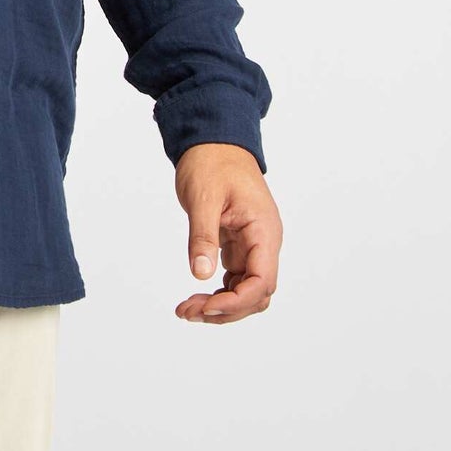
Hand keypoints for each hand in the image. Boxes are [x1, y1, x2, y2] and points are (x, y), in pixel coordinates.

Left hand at [172, 142, 280, 324]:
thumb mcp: (203, 197)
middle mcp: (263, 242)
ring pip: (246, 290)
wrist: (213, 139)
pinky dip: (219, 291)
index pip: (261, 281)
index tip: (206, 306)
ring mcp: (252, 244)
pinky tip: (197, 295)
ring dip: (221, 305)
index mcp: (263, 230)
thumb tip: (201, 274)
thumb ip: (203, 235)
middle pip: (256, 294)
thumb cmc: (212, 161)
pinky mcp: (239, 244)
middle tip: (187, 311)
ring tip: (187, 309)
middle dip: (225, 309)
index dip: (236, 302)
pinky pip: (236, 278)